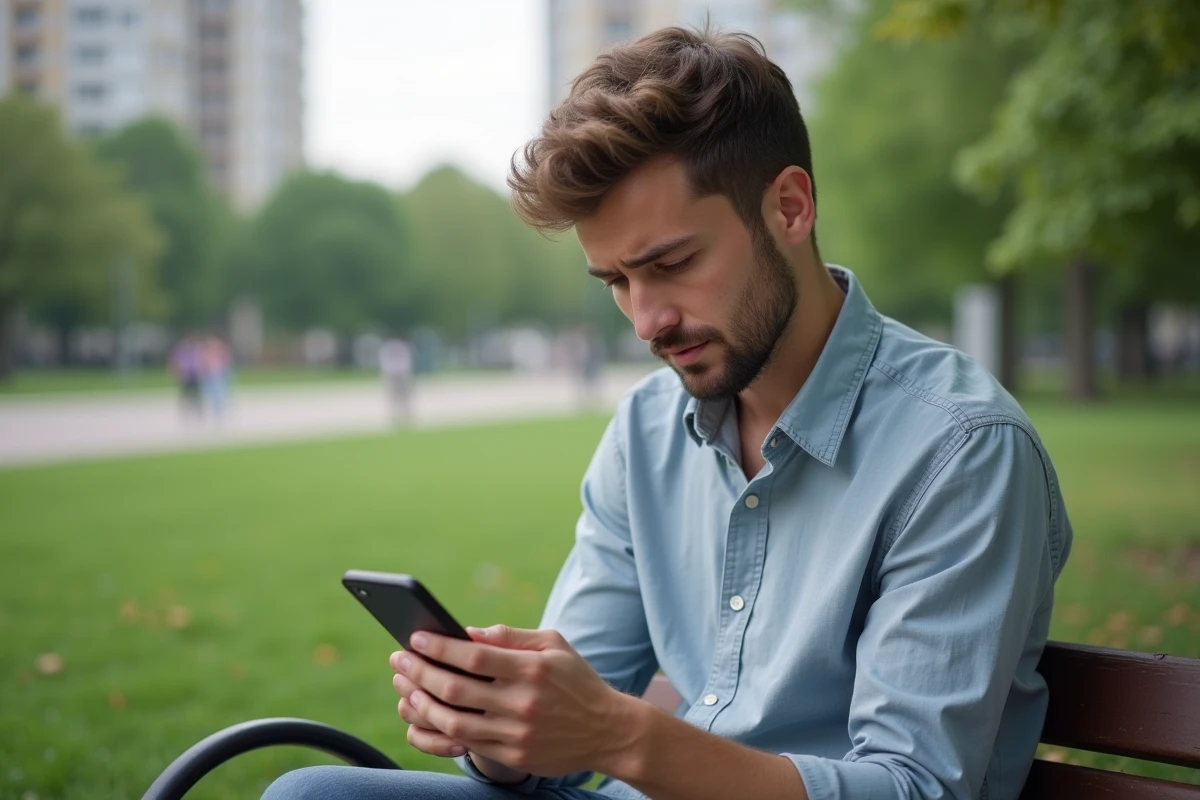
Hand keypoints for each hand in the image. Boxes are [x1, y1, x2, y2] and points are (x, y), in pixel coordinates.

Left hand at [390, 625, 638, 777]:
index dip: (439, 647)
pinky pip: (466, 744)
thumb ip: (511, 636)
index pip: (473, 656)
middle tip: (399, 660)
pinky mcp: (514, 755)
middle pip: (455, 688)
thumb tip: (468, 633)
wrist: (609, 731)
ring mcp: (516, 732)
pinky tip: (428, 715)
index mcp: (531, 669)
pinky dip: (441, 730)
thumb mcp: (554, 645)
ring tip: (407, 689)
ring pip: (453, 721)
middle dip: (419, 672)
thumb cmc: (577, 681)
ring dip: (422, 704)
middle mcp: (522, 702)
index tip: (416, 637)